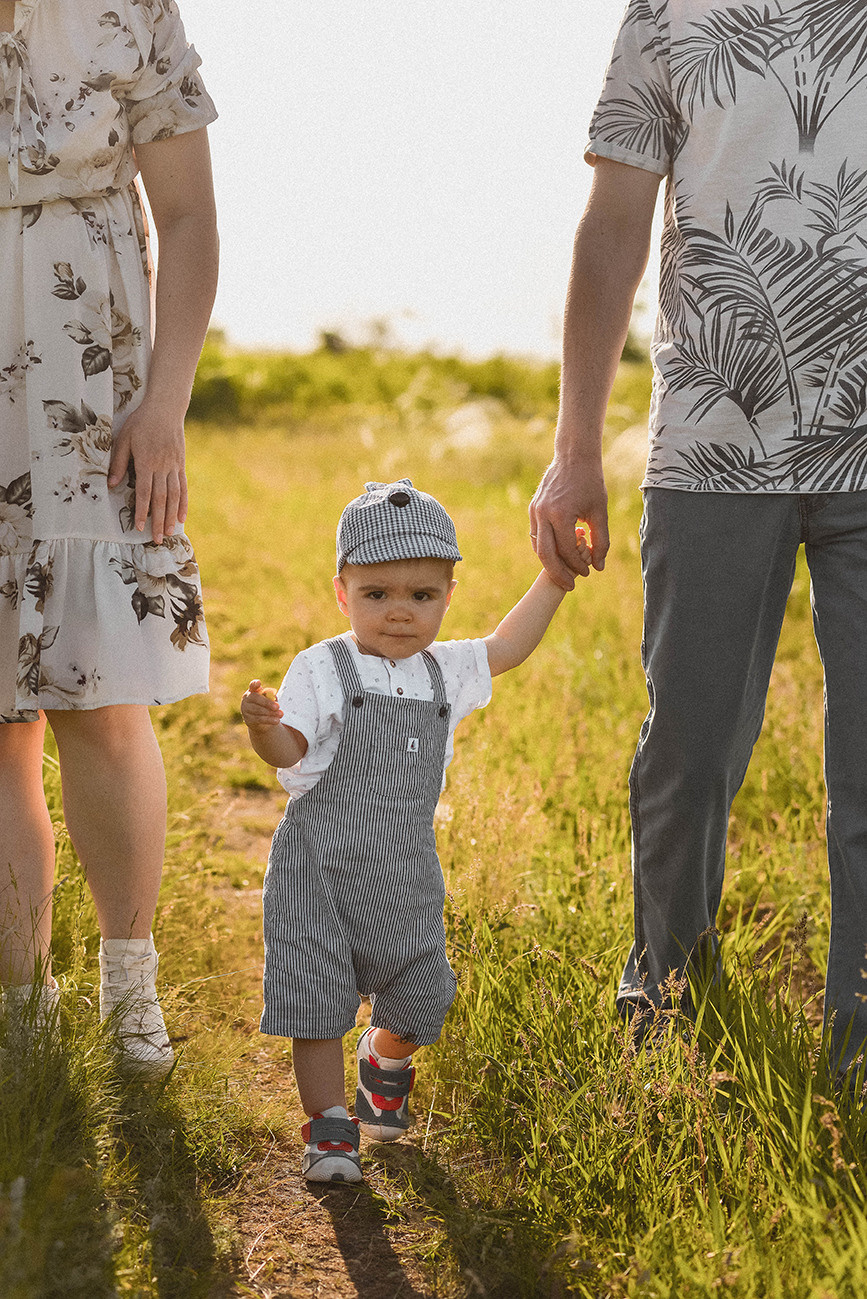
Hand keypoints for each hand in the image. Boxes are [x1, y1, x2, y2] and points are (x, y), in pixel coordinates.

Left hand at [108, 399, 187, 544]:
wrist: (165, 408)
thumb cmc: (140, 423)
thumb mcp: (124, 439)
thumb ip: (119, 463)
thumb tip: (112, 484)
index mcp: (146, 462)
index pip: (144, 492)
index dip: (142, 511)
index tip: (139, 527)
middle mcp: (162, 467)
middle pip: (161, 499)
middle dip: (158, 520)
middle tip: (157, 539)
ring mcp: (174, 466)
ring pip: (174, 496)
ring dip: (172, 516)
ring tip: (170, 532)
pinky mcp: (181, 464)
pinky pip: (183, 487)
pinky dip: (184, 503)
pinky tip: (182, 517)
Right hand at [241, 680, 282, 727]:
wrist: (261, 722)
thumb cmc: (266, 706)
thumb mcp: (269, 700)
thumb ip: (271, 697)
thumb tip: (274, 698)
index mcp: (252, 691)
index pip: (252, 686)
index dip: (254, 684)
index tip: (259, 683)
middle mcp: (247, 699)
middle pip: (255, 698)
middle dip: (267, 702)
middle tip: (278, 706)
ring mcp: (245, 709)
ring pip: (258, 710)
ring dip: (270, 712)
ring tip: (280, 714)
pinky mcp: (248, 719)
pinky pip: (259, 719)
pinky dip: (269, 719)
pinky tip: (276, 720)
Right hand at [529, 456, 609, 588]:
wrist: (573, 456)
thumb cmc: (591, 483)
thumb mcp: (600, 512)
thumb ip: (600, 541)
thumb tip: (599, 567)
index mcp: (561, 514)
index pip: (567, 550)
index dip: (578, 565)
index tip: (588, 573)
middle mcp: (543, 513)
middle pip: (546, 554)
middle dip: (558, 573)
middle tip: (570, 586)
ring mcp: (535, 511)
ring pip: (538, 546)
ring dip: (550, 563)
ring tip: (564, 573)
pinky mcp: (533, 508)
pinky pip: (536, 535)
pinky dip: (545, 549)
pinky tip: (558, 555)